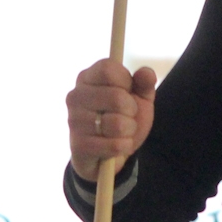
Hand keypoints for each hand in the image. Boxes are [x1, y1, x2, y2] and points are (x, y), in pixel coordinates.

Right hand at [67, 59, 157, 180]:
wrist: (109, 154)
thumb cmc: (122, 118)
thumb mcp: (139, 98)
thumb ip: (144, 83)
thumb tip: (146, 73)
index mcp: (87, 78)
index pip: (108, 68)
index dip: (125, 81)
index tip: (127, 91)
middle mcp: (75, 96)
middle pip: (116, 96)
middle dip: (132, 110)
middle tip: (127, 116)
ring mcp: (74, 121)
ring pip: (117, 123)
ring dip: (129, 131)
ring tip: (122, 132)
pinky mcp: (78, 145)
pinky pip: (115, 145)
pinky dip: (124, 146)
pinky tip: (117, 146)